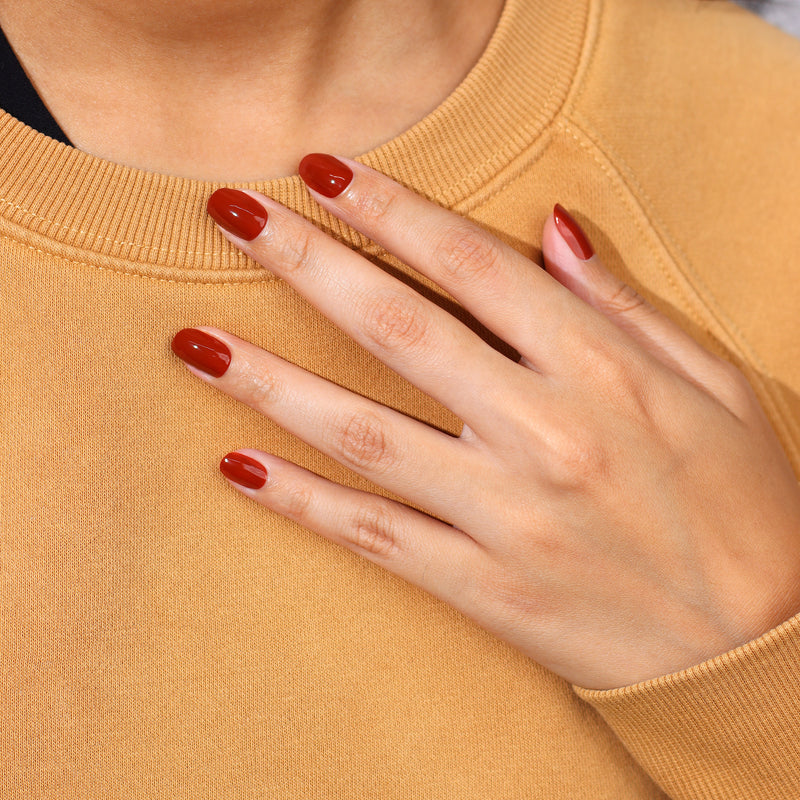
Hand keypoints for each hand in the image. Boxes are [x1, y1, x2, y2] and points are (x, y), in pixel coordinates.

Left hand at [171, 154, 799, 689]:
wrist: (756, 650)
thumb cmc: (746, 506)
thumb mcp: (713, 386)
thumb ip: (626, 304)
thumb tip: (554, 229)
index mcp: (605, 371)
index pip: (473, 266)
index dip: (391, 212)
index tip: (322, 172)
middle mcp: (547, 434)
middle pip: (399, 330)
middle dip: (307, 262)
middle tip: (230, 215)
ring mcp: (509, 516)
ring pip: (365, 432)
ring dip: (270, 382)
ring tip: (195, 341)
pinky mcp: (487, 588)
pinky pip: (378, 536)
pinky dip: (302, 502)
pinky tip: (237, 467)